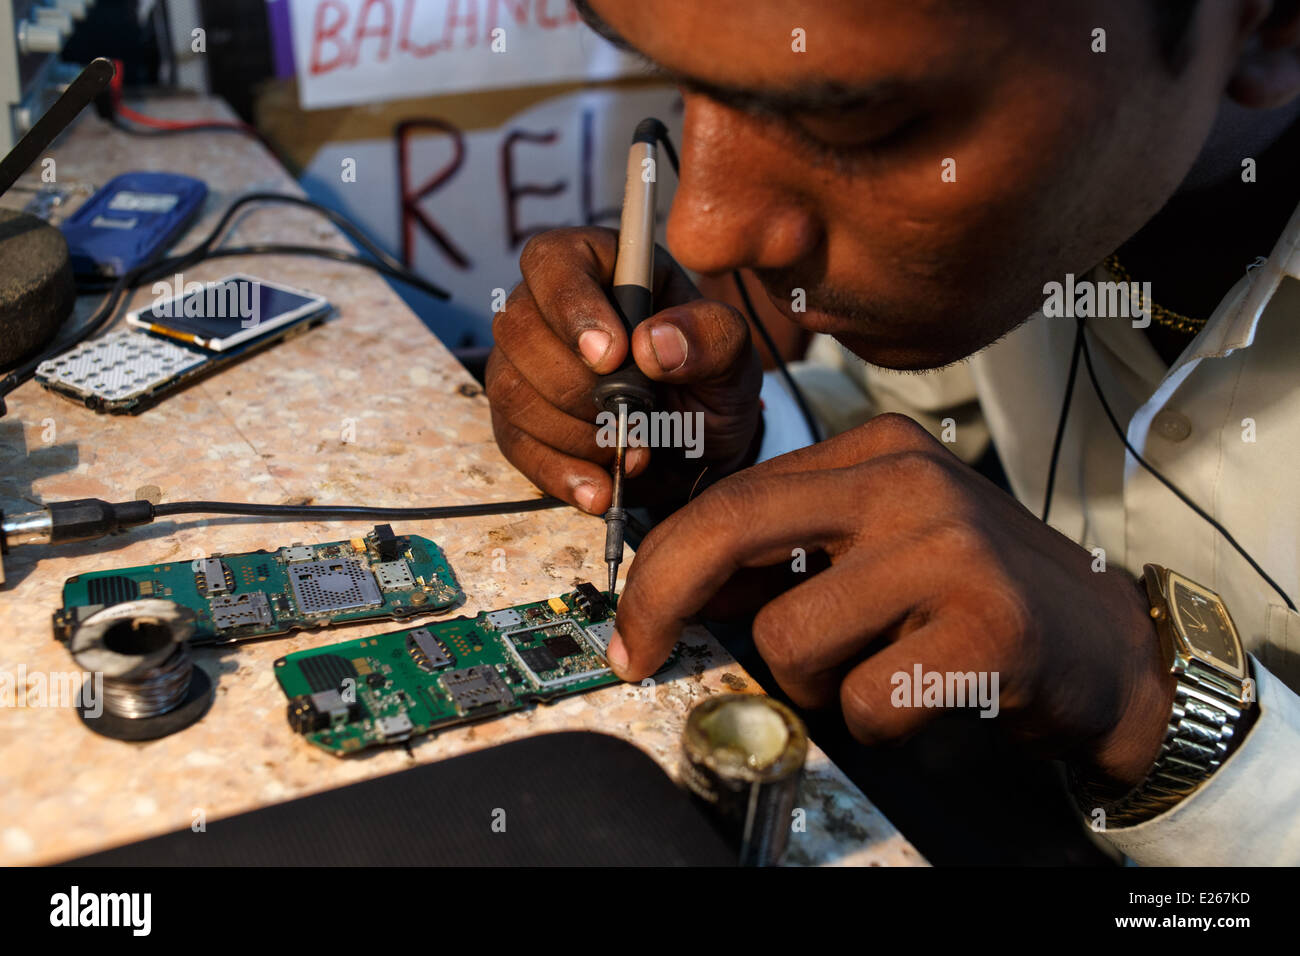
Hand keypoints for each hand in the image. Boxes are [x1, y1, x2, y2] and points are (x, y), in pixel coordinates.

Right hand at [486, 227, 762, 514]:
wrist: (700, 445)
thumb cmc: (710, 378)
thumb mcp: (733, 354)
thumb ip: (710, 335)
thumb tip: (653, 342)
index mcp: (599, 264)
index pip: (553, 261)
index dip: (573, 309)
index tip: (613, 357)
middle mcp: (546, 307)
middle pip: (520, 331)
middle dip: (579, 388)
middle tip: (637, 418)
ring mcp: (523, 365)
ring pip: (511, 391)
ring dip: (575, 434)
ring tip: (634, 452)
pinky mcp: (518, 420)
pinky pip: (514, 444)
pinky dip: (559, 473)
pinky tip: (601, 489)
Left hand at [609, 413, 1176, 788]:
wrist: (1108, 644)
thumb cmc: (974, 597)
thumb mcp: (878, 548)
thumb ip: (786, 556)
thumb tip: (673, 594)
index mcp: (876, 451)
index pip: (728, 498)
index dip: (659, 566)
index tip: (631, 622)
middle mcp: (909, 482)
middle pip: (731, 532)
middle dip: (663, 602)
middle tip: (640, 658)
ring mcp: (951, 549)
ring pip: (791, 639)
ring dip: (814, 684)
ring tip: (879, 670)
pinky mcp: (988, 627)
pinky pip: (862, 700)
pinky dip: (876, 721)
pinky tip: (925, 696)